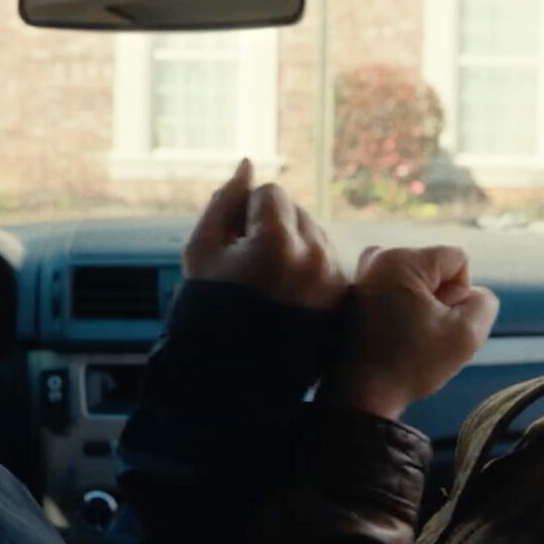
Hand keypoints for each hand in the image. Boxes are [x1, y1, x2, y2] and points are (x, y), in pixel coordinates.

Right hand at [183, 159, 346, 311]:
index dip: (245, 214)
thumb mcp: (201, 252)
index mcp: (278, 242)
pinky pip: (328, 264)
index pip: (271, 192)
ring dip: (292, 248)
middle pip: (297, 211)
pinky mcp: (342, 302)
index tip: (233, 245)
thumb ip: (225, 202)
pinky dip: (308, 272)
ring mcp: (334, 282)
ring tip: (266, 284)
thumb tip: (248, 164)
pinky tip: (284, 296)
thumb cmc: (207, 312)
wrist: (230, 378)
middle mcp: (315, 258)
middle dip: (271, 228)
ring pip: (315, 236)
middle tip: (248, 266)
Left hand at [319, 245, 499, 420]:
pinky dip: (403, 308)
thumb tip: (472, 292)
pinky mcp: (356, 288)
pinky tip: (395, 334)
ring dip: (423, 305)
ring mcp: (363, 271)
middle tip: (424, 332)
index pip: (458, 260)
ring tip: (409, 334)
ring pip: (418, 279)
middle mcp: (377, 255)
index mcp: (402, 259)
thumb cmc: (411, 365)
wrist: (360, 393)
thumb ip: (484, 303)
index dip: (461, 293)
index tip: (441, 321)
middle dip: (440, 298)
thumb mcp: (466, 335)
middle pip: (436, 267)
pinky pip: (398, 288)